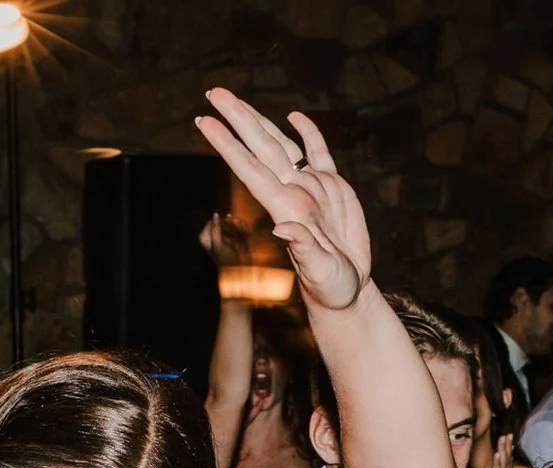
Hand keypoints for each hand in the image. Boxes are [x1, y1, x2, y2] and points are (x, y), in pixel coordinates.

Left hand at [192, 90, 367, 311]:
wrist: (348, 291)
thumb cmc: (332, 288)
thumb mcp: (320, 272)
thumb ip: (303, 249)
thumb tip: (284, 227)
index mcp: (286, 207)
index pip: (249, 168)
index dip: (227, 144)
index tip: (204, 122)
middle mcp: (293, 193)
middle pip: (260, 146)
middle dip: (237, 118)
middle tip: (213, 91)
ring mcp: (312, 189)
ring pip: (282, 144)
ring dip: (259, 121)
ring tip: (236, 100)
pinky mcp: (334, 189)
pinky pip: (318, 154)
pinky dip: (308, 133)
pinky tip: (294, 116)